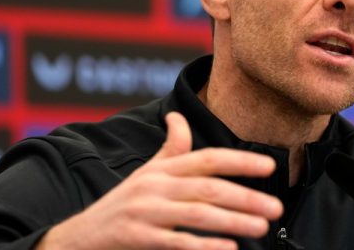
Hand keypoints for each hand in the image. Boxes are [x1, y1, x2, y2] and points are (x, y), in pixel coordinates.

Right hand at [37, 112, 282, 249]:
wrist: (77, 237)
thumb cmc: (121, 204)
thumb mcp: (145, 174)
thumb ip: (170, 150)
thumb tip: (177, 118)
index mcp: (162, 169)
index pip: (207, 159)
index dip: (239, 160)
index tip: (269, 165)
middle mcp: (154, 186)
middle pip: (208, 188)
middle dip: (246, 196)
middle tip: (276, 206)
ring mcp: (144, 212)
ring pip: (197, 214)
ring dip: (233, 220)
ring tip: (260, 227)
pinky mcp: (136, 237)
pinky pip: (176, 241)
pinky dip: (204, 245)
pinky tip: (228, 248)